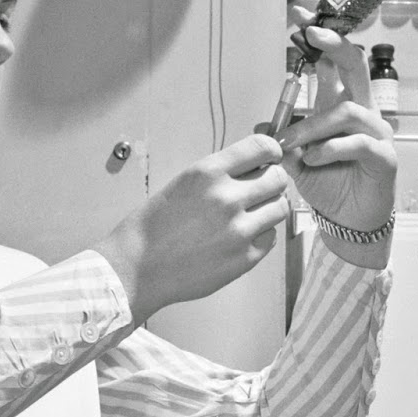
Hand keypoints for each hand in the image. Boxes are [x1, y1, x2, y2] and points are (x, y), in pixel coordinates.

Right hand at [94, 134, 288, 321]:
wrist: (137, 269)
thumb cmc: (152, 229)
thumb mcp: (183, 183)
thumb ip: (219, 175)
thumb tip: (252, 169)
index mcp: (208, 173)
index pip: (263, 147)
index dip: (271, 152)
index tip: (270, 159)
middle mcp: (227, 198)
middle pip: (278, 179)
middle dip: (272, 182)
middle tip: (260, 190)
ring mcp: (239, 230)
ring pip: (280, 208)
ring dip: (269, 209)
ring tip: (250, 216)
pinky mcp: (245, 258)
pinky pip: (271, 238)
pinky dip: (262, 236)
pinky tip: (241, 238)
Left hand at [279, 17, 396, 264]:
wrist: (349, 221)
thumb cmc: (329, 186)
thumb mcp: (298, 162)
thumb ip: (284, 142)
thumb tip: (262, 126)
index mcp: (342, 107)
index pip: (334, 64)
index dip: (321, 40)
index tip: (301, 19)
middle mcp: (363, 113)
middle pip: (355, 66)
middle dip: (335, 45)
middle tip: (313, 34)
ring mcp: (377, 133)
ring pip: (347, 111)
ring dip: (313, 125)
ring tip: (292, 145)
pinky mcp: (384, 157)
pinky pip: (359, 143)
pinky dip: (331, 149)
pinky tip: (313, 160)